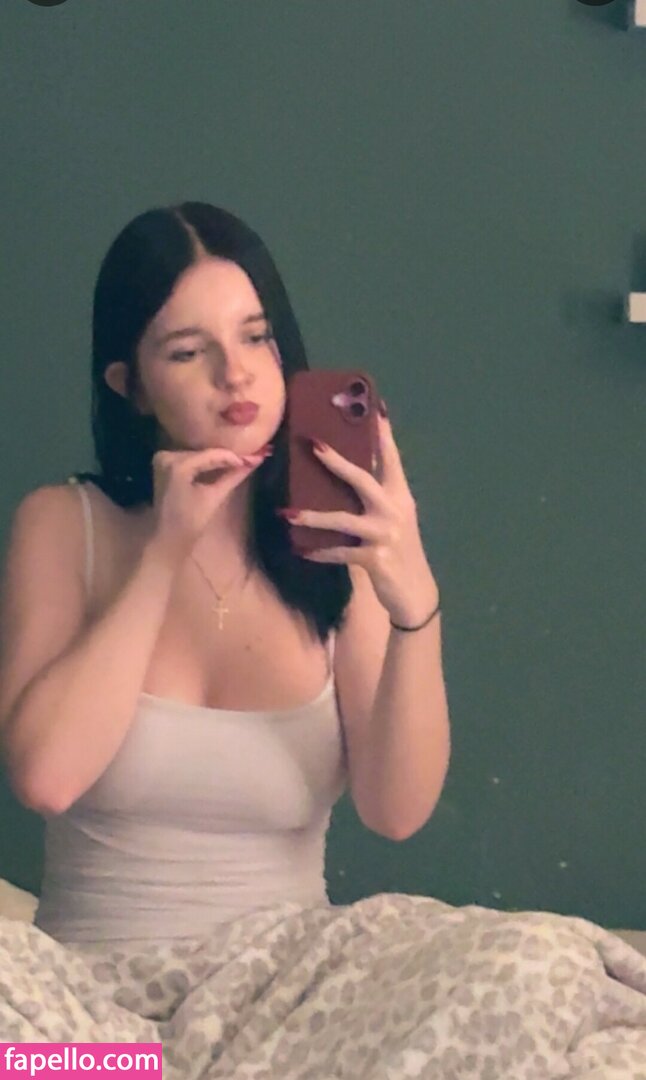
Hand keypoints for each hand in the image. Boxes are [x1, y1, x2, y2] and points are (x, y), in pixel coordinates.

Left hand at [279, 409, 438, 623]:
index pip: (391, 458)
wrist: (415, 592)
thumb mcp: (392, 519)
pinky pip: (340, 553)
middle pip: (363, 480)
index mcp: (400, 496)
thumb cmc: (398, 550)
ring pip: (344, 519)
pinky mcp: (375, 559)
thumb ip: (375, 498)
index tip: (375, 407)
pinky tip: (302, 550)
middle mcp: (395, 510)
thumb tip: (344, 473)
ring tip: (288, 513)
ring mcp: (385, 535)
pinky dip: (320, 552)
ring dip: (313, 517)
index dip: (382, 434)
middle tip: (313, 444)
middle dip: (337, 462)